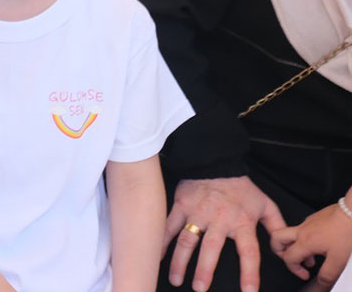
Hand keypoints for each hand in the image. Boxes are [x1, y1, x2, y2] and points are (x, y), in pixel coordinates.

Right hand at [164, 176, 287, 291]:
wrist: (215, 162)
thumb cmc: (240, 187)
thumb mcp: (264, 204)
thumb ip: (276, 226)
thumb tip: (283, 247)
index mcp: (241, 222)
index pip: (248, 252)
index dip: (249, 273)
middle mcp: (219, 220)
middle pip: (211, 249)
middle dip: (204, 270)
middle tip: (200, 289)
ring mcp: (197, 213)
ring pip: (187, 241)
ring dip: (180, 262)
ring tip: (177, 280)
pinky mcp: (181, 207)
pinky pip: (169, 226)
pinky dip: (162, 242)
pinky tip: (157, 256)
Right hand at [269, 200, 351, 290]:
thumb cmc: (346, 231)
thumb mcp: (339, 260)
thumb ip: (327, 273)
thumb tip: (321, 282)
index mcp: (304, 242)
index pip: (288, 258)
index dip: (294, 269)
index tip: (304, 274)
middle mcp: (302, 231)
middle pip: (276, 239)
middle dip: (279, 251)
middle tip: (289, 259)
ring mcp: (307, 222)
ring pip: (291, 234)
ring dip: (296, 246)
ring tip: (310, 256)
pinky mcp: (315, 217)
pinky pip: (303, 229)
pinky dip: (306, 238)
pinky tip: (321, 243)